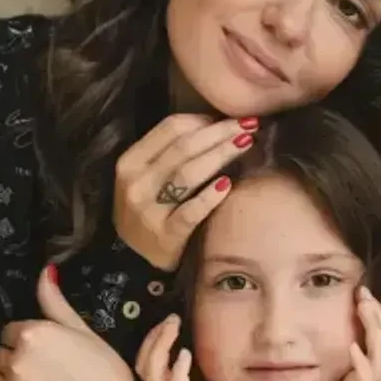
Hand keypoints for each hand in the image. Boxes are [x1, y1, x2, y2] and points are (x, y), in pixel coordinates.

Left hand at [0, 266, 135, 380]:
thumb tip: (45, 270)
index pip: (9, 333)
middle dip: (15, 359)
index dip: (26, 340)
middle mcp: (16, 364)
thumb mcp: (81, 329)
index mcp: (31, 336)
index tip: (46, 350)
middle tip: (44, 369)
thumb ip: (53, 301)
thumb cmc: (104, 366)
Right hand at [114, 113, 257, 269]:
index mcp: (130, 162)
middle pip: (183, 146)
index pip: (170, 128)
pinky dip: (210, 196)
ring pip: (188, 173)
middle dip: (220, 132)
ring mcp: (149, 211)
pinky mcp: (166, 236)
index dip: (204, 119)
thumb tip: (213, 124)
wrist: (133, 261)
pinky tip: (229, 184)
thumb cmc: (149, 211)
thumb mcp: (146, 178)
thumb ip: (170, 152)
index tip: (230, 119)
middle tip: (250, 125)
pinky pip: (192, 211)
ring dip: (220, 155)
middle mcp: (136, 183)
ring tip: (246, 144)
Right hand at [136, 315, 273, 380]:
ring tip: (174, 328)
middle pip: (144, 369)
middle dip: (153, 339)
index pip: (144, 366)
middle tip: (170, 320)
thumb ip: (200, 361)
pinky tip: (185, 352)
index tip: (167, 321)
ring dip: (160, 346)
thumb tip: (194, 331)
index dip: (150, 341)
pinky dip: (177, 367)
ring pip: (153, 375)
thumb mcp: (213, 377)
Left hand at [284, 288, 380, 380]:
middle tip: (366, 291)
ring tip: (365, 307)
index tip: (380, 290)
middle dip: (379, 314)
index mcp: (367, 373)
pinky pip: (364, 379)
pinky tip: (354, 347)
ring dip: (374, 329)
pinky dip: (361, 362)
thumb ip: (330, 358)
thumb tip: (321, 333)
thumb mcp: (324, 378)